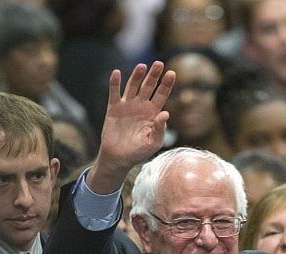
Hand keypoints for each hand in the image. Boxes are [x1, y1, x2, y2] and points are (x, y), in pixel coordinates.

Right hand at [88, 62, 175, 193]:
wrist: (118, 158)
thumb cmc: (139, 152)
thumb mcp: (153, 143)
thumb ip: (160, 129)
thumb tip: (165, 113)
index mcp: (153, 113)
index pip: (162, 95)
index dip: (167, 84)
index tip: (172, 73)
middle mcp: (141, 105)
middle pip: (149, 86)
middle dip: (154, 75)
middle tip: (159, 63)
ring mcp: (127, 105)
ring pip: (133, 86)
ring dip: (137, 76)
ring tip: (142, 66)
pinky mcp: (113, 108)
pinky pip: (114, 93)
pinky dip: (115, 83)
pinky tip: (117, 74)